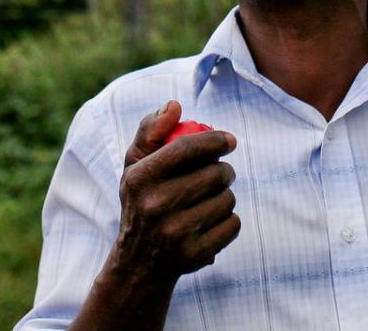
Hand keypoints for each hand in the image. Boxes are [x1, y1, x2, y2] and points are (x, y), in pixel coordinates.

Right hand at [108, 101, 240, 279]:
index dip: (214, 140)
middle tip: (220, 172)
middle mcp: (155, 205)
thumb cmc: (142, 201)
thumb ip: (150, 131)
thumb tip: (174, 105)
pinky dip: (229, 219)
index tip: (229, 140)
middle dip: (224, 169)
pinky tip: (213, 220)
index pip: (185, 148)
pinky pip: (233, 224)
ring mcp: (175, 233)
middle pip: (214, 174)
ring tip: (211, 198)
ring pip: (227, 199)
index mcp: (140, 179)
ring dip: (226, 195)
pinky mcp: (195, 254)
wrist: (139, 262)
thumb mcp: (135, 167)